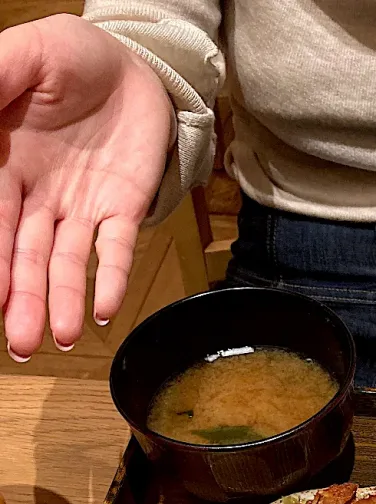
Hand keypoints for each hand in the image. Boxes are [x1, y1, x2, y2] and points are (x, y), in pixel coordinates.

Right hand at [0, 14, 173, 357]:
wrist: (132, 63)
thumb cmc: (71, 56)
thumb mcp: (25, 57)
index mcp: (5, 164)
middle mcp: (38, 196)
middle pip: (27, 255)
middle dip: (24, 298)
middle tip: (21, 343)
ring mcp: (80, 207)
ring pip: (67, 262)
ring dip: (64, 300)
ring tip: (61, 337)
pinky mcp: (122, 209)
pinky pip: (116, 250)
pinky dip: (112, 278)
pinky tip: (104, 309)